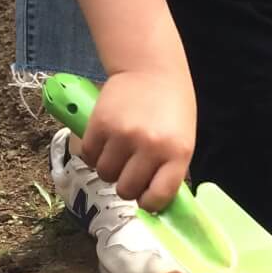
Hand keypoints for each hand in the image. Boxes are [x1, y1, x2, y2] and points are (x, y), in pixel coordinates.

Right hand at [77, 68, 195, 209]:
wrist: (151, 69)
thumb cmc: (172, 107)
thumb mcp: (183, 139)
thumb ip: (170, 169)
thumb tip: (153, 201)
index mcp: (177, 152)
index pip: (159, 196)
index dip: (150, 203)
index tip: (146, 199)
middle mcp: (150, 146)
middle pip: (126, 190)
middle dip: (127, 187)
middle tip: (130, 173)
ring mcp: (122, 135)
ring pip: (105, 175)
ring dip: (109, 170)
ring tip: (119, 154)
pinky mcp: (99, 125)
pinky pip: (88, 156)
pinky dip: (94, 155)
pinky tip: (105, 143)